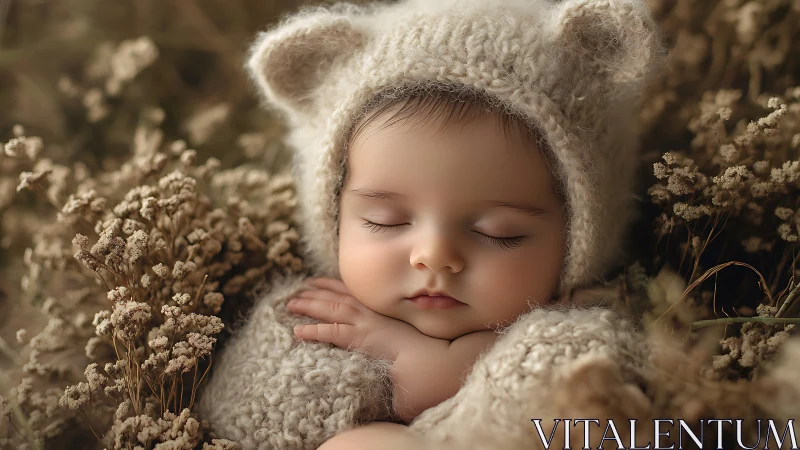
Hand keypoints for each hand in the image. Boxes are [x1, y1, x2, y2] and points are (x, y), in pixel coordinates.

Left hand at [286, 277, 423, 362]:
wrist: (433, 356)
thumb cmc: (423, 347)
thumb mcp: (403, 332)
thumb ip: (390, 329)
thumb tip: (382, 334)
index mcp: (379, 308)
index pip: (351, 292)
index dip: (331, 285)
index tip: (315, 281)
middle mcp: (371, 311)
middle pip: (337, 296)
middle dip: (315, 292)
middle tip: (297, 290)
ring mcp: (366, 323)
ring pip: (331, 309)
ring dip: (310, 305)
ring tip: (291, 304)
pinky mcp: (362, 338)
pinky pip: (333, 333)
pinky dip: (315, 330)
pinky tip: (298, 331)